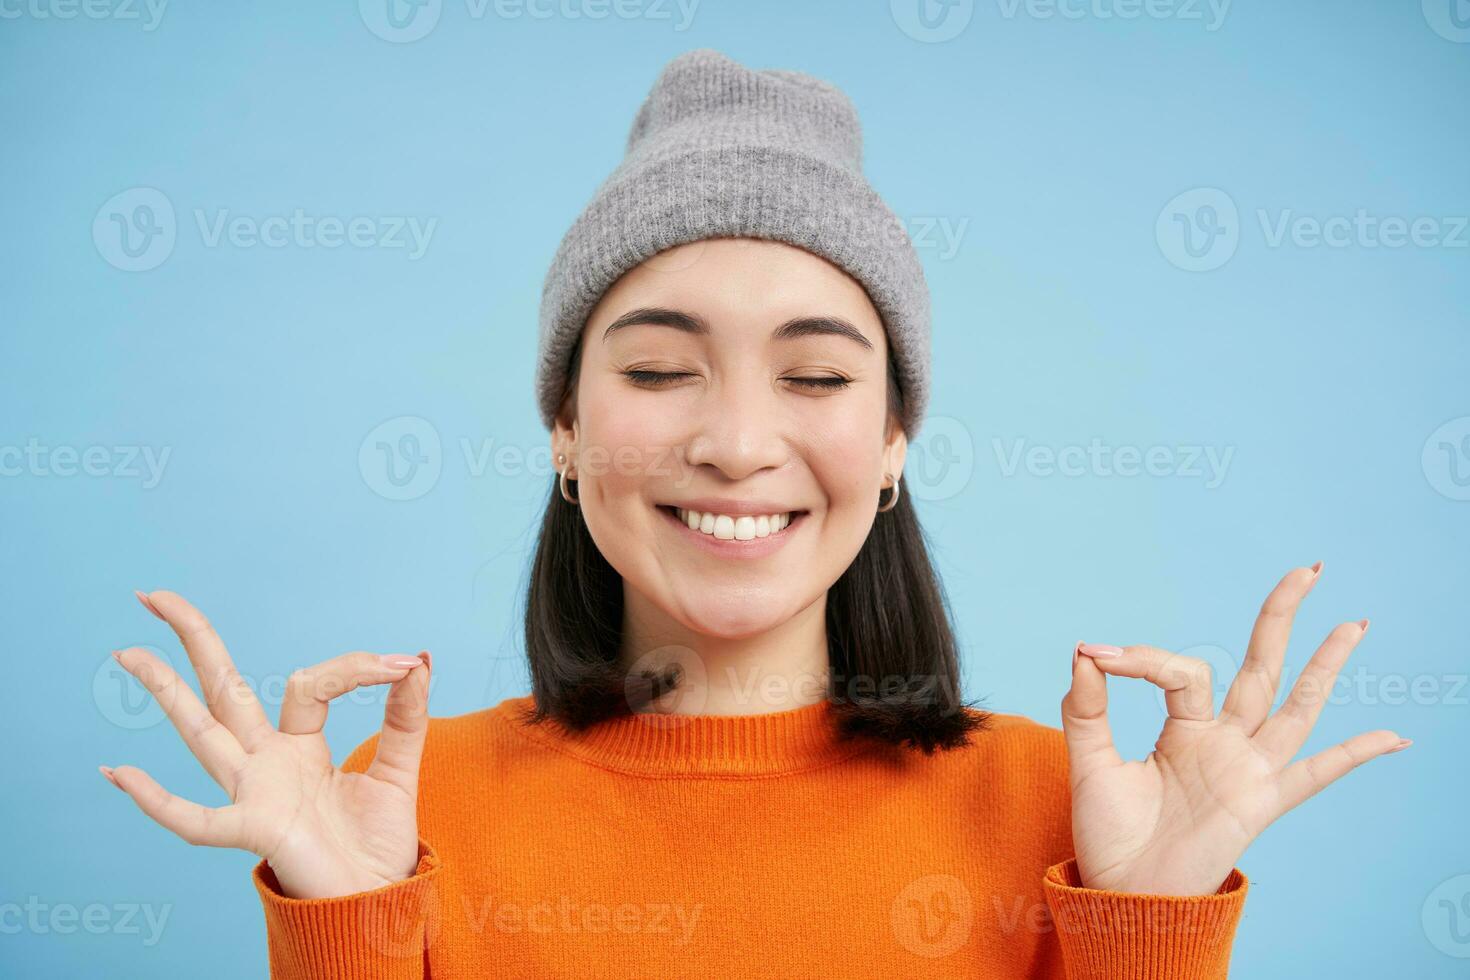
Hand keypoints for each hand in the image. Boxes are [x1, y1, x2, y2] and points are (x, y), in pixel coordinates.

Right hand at [101, 590, 431, 899]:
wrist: (379, 901)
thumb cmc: (376, 844)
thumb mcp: (398, 769)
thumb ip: (405, 717)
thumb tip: (419, 658)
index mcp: (299, 745)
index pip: (310, 683)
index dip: (356, 667)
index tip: (405, 663)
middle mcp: (266, 763)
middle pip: (222, 690)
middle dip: (193, 642)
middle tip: (154, 595)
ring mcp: (253, 794)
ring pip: (201, 733)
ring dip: (163, 693)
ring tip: (126, 652)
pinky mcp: (255, 831)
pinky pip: (195, 820)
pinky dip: (156, 800)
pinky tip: (116, 773)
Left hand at [1060, 562, 1409, 895]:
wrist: (1123, 894)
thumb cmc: (1109, 833)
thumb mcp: (1089, 764)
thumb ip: (1086, 709)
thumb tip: (1084, 651)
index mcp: (1184, 727)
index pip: (1180, 670)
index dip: (1140, 657)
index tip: (1097, 653)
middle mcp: (1224, 742)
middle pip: (1261, 667)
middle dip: (1281, 618)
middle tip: (1307, 570)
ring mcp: (1247, 771)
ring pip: (1295, 706)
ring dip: (1325, 667)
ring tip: (1354, 624)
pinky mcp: (1260, 805)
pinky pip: (1316, 776)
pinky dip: (1354, 756)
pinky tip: (1394, 737)